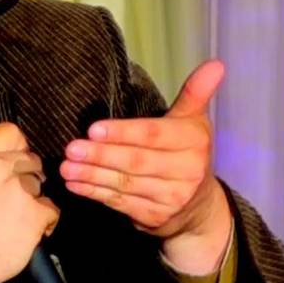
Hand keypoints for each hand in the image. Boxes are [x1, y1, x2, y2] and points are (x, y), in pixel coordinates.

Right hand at [0, 123, 57, 282]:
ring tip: (13, 221)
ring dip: (34, 202)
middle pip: (31, 160)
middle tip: (10, 202)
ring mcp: (16, 188)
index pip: (12, 133)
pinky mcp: (34, 212)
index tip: (15, 162)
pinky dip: (44, 223)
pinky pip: (52, 210)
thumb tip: (11, 158)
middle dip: (26, 179)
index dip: (18, 149)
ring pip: (41, 185)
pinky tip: (23, 233)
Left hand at [59, 60, 232, 273]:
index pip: (154, 135)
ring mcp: (172, 198)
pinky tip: (76, 185)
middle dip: (101, 155)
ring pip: (126, 183)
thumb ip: (196, 92)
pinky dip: (96, 194)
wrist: (199, 207)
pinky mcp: (156, 218)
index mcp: (194, 142)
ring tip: (67, 167)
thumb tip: (216, 64)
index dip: (123, 133)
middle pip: (137, 161)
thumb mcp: (194, 121)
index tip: (94, 128)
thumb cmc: (188, 153)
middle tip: (72, 148)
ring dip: (92, 175)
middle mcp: (187, 171)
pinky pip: (121, 203)